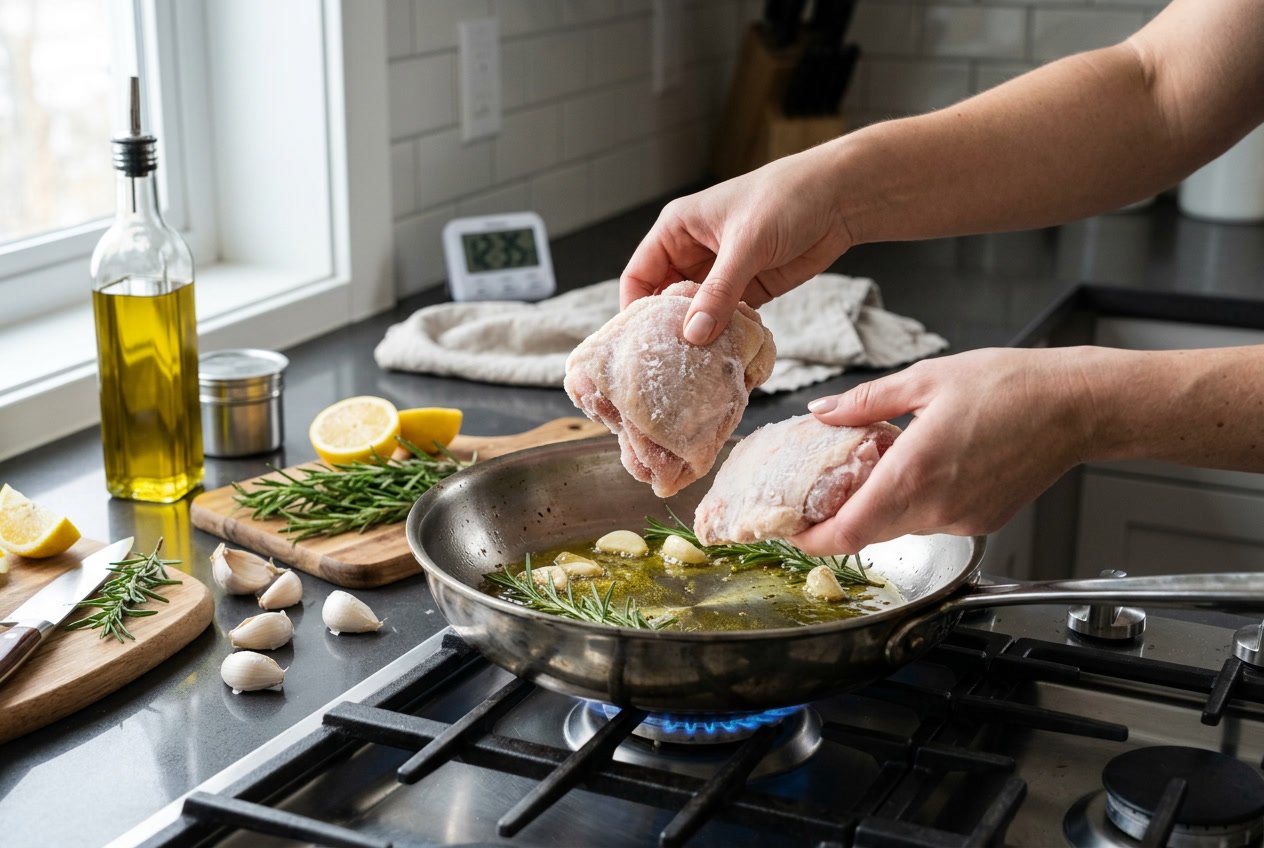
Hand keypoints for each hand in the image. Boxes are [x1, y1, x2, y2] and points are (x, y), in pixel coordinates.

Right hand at [619, 147, 852, 344]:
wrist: (841, 197)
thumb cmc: (787, 198)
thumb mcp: (747, 243)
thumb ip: (719, 291)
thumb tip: (693, 334)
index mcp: (677, 229)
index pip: (639, 275)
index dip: (635, 308)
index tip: (639, 343)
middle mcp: (693, 252)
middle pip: (665, 300)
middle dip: (667, 329)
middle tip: (667, 364)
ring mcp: (721, 274)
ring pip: (697, 314)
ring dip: (699, 337)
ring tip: (695, 368)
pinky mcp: (749, 290)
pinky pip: (726, 320)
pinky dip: (725, 337)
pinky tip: (726, 357)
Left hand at [789, 347, 1101, 554]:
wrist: (1077, 406)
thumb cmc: (1011, 386)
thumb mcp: (925, 380)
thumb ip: (865, 402)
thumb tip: (822, 411)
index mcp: (914, 473)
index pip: (848, 532)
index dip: (812, 540)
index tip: (790, 532)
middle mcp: (937, 507)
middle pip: (869, 532)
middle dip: (839, 518)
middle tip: (819, 492)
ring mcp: (962, 520)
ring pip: (900, 526)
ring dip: (877, 506)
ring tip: (874, 465)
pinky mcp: (982, 522)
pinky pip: (931, 520)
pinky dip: (912, 502)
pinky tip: (918, 468)